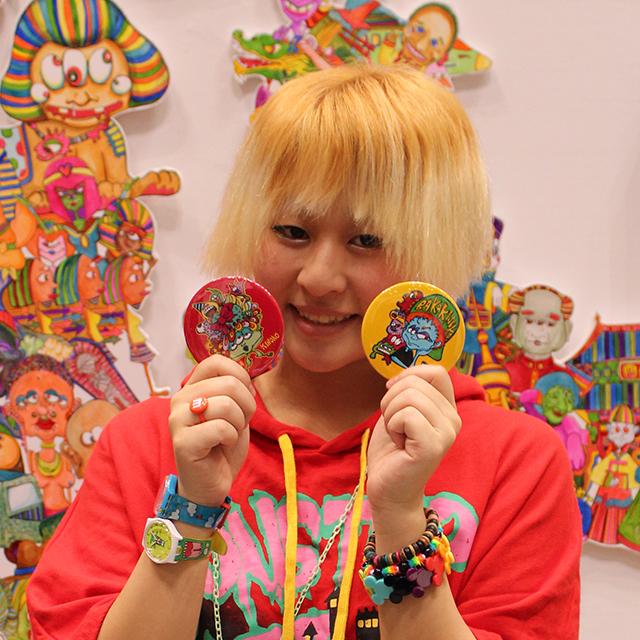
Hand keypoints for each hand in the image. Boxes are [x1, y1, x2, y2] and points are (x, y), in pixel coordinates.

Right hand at [169, 355, 255, 507]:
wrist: (210, 484)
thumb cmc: (222, 446)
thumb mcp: (235, 412)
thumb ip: (237, 391)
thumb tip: (247, 380)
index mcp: (192, 388)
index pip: (215, 361)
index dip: (239, 375)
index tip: (244, 396)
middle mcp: (180, 399)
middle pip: (228, 383)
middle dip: (246, 405)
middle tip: (239, 423)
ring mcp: (178, 420)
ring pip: (227, 405)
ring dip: (239, 423)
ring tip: (229, 435)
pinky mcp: (183, 441)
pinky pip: (221, 428)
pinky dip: (231, 438)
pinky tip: (221, 446)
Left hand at [367, 365, 460, 518]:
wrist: (388, 489)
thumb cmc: (392, 451)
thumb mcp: (400, 411)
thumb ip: (410, 391)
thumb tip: (404, 374)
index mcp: (448, 408)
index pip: (436, 371)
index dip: (408, 376)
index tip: (393, 392)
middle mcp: (454, 419)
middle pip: (415, 383)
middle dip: (391, 400)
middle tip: (394, 426)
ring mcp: (447, 433)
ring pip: (408, 396)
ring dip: (390, 414)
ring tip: (397, 435)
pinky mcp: (434, 446)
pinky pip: (406, 415)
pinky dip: (392, 427)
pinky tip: (399, 444)